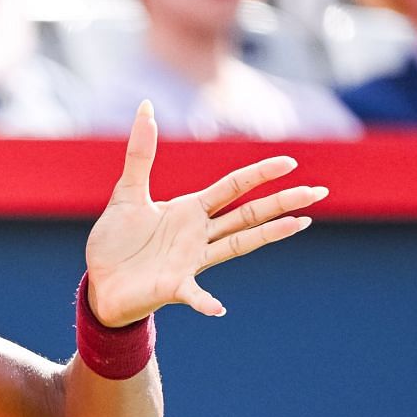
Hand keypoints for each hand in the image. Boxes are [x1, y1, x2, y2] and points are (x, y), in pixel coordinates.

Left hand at [84, 101, 328, 325]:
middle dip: (282, 202)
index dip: (259, 174)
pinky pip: (194, 295)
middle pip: (249, 214)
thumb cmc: (116, 242)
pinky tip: (219, 309)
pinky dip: (206, 302)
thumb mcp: (127, 193)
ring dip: (268, 235)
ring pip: (238, 244)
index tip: (290, 162)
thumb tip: (145, 107)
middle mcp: (199, 235)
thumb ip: (140, 155)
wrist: (98, 284)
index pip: (233, 187)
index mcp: (190, 210)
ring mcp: (191, 262)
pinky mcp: (174, 288)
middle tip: (318, 191)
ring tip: (299, 224)